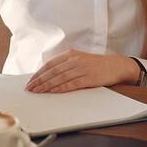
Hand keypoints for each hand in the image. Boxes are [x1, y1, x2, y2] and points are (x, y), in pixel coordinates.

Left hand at [25, 50, 139, 93]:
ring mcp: (82, 69)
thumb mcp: (79, 59)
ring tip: (38, 92)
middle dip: (39, 81)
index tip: (30, 81)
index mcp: (70, 54)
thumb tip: (48, 75)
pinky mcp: (89, 78)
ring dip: (47, 86)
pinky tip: (53, 92)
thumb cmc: (96, 64)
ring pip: (60, 78)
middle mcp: (75, 60)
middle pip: (52, 71)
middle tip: (30, 88)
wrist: (116, 66)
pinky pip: (72, 84)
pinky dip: (61, 88)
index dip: (38, 73)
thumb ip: (65, 65)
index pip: (50, 64)